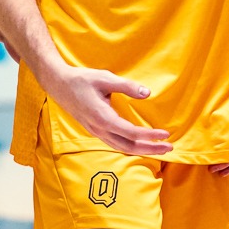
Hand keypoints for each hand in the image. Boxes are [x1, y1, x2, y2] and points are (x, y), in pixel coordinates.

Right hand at [40, 65, 171, 155]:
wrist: (58, 85)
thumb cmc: (82, 80)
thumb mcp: (106, 78)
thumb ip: (127, 86)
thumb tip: (147, 93)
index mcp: (102, 118)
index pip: (130, 133)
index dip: (149, 136)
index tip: (165, 134)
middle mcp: (99, 129)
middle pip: (128, 146)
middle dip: (150, 149)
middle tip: (170, 149)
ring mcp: (96, 132)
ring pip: (122, 148)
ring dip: (142, 150)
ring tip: (160, 149)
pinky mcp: (96, 131)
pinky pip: (116, 144)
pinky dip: (131, 147)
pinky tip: (141, 144)